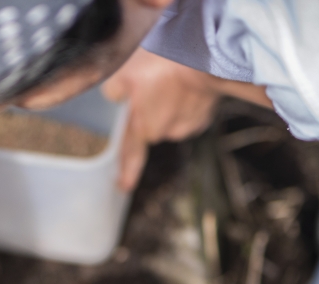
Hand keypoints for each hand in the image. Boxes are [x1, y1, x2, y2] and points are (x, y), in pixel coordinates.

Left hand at [102, 48, 271, 190]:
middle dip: (152, 110)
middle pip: (153, 127)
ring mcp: (188, 126)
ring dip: (170, 102)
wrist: (205, 60)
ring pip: (172, 117)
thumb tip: (114, 97)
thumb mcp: (125, 72)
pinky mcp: (204, 116)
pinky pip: (190, 110)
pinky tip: (186, 81)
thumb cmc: (163, 67)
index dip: (127, 170)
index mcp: (143, 127)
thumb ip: (114, 90)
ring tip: (171, 77)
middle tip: (154, 84)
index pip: (131, 153)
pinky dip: (186, 99)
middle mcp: (166, 132)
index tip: (123, 187)